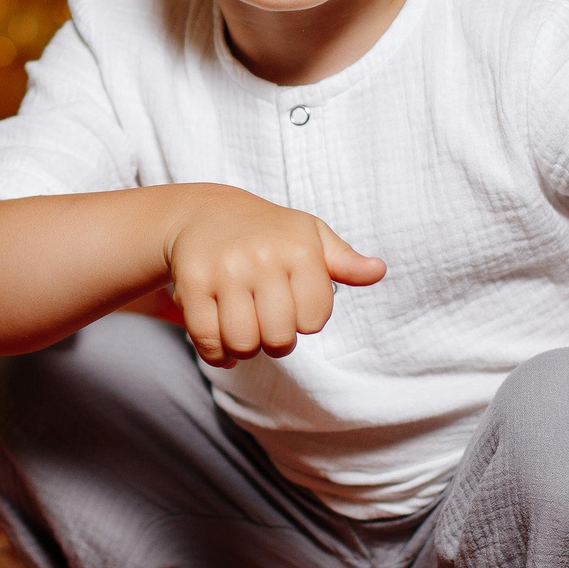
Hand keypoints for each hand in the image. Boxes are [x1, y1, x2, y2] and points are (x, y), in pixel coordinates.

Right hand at [162, 187, 385, 365]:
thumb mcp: (310, 236)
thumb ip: (344, 261)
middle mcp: (261, 257)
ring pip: (242, 343)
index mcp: (298, 248)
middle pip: (279, 338)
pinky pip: (207, 340)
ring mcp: (223, 270)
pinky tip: (222, 343)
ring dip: (245, 348)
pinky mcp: (190, 283)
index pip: (314, 320)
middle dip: (276, 341)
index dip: (306, 320)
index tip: (294, 303)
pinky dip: (216, 353)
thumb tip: (378, 271)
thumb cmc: (269, 233)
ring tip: (245, 330)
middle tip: (268, 323)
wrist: (205, 214)